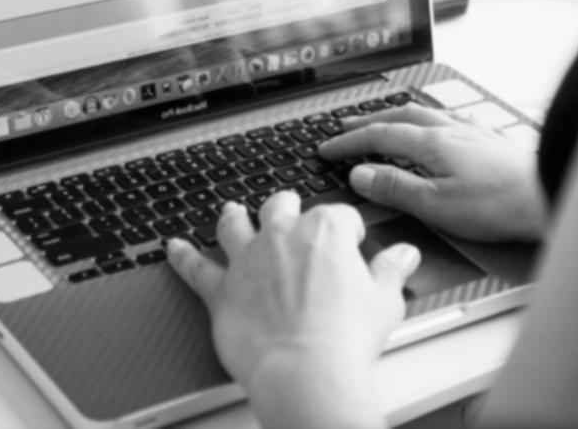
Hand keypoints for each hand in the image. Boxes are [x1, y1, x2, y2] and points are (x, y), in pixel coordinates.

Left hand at [166, 192, 419, 428]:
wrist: (304, 370)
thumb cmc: (346, 338)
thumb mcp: (385, 300)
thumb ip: (392, 270)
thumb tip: (405, 254)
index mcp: (326, 230)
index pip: (340, 215)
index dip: (349, 230)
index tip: (354, 244)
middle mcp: (283, 235)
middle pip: (282, 206)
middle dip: (288, 207)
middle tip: (293, 215)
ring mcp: (248, 260)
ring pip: (235, 225)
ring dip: (234, 216)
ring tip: (231, 210)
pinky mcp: (222, 290)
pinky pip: (195, 267)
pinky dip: (182, 256)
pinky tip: (173, 248)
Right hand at [321, 104, 546, 242]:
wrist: (550, 195)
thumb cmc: (500, 205)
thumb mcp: (437, 204)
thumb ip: (396, 187)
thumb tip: (360, 173)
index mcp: (433, 143)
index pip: (380, 136)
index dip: (350, 142)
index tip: (327, 148)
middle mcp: (452, 130)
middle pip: (401, 116)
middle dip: (369, 121)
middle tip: (347, 127)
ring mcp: (474, 131)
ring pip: (428, 113)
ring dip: (400, 115)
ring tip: (386, 119)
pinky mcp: (492, 139)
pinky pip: (454, 118)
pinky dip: (434, 118)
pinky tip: (442, 124)